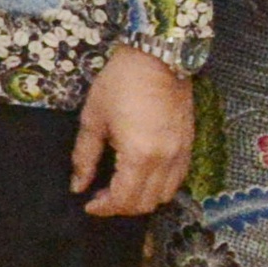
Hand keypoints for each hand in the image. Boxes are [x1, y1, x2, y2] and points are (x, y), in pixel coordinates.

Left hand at [72, 45, 192, 217]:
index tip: (88, 204)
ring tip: (119, 187)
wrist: (158, 58)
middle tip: (100, 196)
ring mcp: (182, 154)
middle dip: (120, 207)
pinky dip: (159, 187)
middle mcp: (165, 160)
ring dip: (141, 199)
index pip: (123, 199)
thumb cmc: (120, 83)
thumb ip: (85, 156)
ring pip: (164, 195)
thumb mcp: (93, 118)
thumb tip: (78, 185)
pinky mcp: (189, 146)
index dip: (104, 207)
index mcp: (139, 155)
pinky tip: (141, 176)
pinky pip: (177, 180)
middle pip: (146, 203)